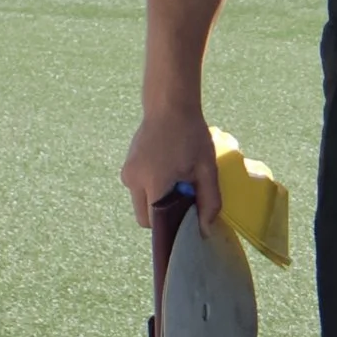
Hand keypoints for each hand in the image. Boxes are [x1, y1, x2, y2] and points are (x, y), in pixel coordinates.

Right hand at [121, 101, 220, 231]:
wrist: (169, 106)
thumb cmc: (191, 136)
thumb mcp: (207, 169)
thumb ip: (209, 201)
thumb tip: (205, 230)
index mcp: (153, 183)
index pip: (155, 223)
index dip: (170, 227)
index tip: (185, 221)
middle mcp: (133, 181)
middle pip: (144, 217)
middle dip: (162, 216)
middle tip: (183, 198)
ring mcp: (127, 173)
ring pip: (141, 203)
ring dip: (156, 201)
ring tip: (175, 180)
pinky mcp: (126, 167)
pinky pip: (138, 189)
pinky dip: (151, 188)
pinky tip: (166, 170)